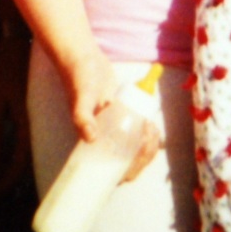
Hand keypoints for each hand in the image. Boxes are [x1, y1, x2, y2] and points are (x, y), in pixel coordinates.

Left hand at [0, 31, 32, 195]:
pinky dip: (23, 148)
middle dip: (10, 178)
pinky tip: (13, 152)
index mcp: (27, 120)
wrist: (13, 35)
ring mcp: (40, 111)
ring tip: (0, 177)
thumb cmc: (0, 65)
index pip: (18, 160)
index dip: (4, 181)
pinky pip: (34, 133)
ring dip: (16, 164)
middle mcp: (39, 119)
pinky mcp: (37, 104)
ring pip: (34, 146)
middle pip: (29, 158)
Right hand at [60, 49, 162, 184]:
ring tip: (151, 127)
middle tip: (150, 132)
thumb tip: (91, 138)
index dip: (133, 167)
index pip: (114, 172)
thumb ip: (82, 118)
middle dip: (145, 154)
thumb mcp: (80, 99)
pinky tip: (151, 122)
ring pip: (135, 150)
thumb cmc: (79, 80)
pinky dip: (147, 133)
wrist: (84, 59)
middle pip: (129, 162)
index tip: (142, 148)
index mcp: (92, 146)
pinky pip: (136, 133)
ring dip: (148, 145)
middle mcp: (103, 142)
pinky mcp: (121, 118)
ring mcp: (113, 130)